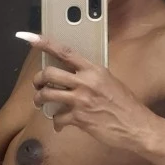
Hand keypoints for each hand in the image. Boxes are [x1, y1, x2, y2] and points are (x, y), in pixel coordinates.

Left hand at [27, 34, 153, 147]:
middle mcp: (85, 82)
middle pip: (49, 74)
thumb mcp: (110, 82)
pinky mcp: (79, 118)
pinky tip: (60, 124)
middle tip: (37, 85)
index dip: (45, 44)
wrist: (135, 126)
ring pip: (47, 95)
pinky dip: (56, 122)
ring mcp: (81, 100)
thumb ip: (91, 77)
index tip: (29, 38)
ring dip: (39, 99)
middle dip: (37, 80)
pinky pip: (57, 118)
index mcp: (93, 69)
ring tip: (40, 103)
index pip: (65, 52)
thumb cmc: (126, 104)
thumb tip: (75, 77)